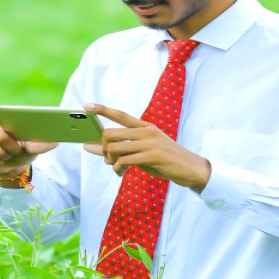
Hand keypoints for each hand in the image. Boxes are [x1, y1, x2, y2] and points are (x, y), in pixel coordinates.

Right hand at [0, 98, 58, 178]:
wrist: (8, 165)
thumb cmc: (20, 151)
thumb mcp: (32, 148)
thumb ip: (40, 145)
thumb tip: (55, 142)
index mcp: (3, 118)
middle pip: (1, 137)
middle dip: (12, 149)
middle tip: (16, 151)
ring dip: (4, 158)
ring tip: (6, 156)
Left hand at [82, 102, 211, 190]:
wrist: (191, 169)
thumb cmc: (165, 160)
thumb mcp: (144, 150)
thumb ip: (122, 148)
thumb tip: (94, 150)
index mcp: (145, 126)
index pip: (120, 114)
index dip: (102, 109)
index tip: (87, 105)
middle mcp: (146, 131)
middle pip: (110, 133)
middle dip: (102, 148)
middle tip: (107, 158)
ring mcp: (149, 142)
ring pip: (114, 147)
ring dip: (110, 161)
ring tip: (116, 168)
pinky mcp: (152, 155)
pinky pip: (124, 160)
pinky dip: (117, 168)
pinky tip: (121, 173)